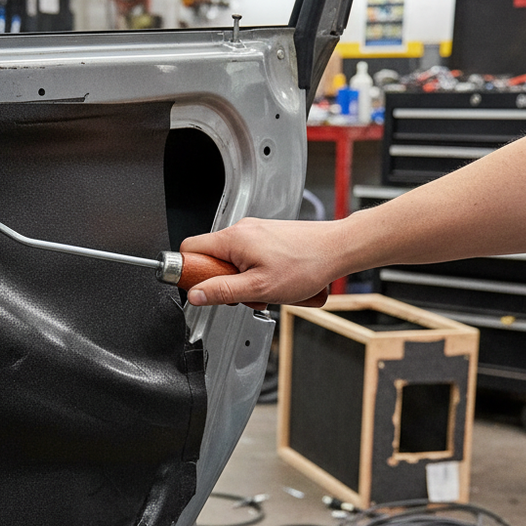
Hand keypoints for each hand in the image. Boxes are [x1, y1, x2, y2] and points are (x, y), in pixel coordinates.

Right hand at [179, 217, 342, 307]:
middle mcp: (241, 230)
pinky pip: (247, 257)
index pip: (189, 249)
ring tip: (263, 288)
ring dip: (241, 280)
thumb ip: (222, 292)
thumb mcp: (259, 288)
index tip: (197, 287)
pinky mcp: (266, 236)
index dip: (188, 271)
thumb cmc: (306, 265)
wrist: (337, 250)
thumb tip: (195, 295)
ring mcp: (255, 231)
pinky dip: (254, 272)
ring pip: (231, 260)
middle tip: (242, 293)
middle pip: (210, 258)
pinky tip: (272, 280)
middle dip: (221, 281)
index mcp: (233, 239)